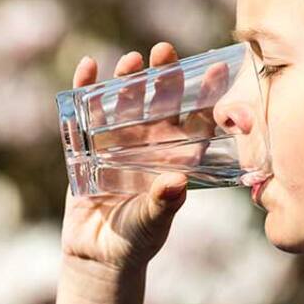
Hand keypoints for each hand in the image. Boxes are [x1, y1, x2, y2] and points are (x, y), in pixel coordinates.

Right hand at [61, 42, 194, 271]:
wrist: (98, 253)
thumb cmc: (136, 239)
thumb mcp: (151, 223)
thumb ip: (163, 204)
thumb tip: (176, 183)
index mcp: (175, 157)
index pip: (195, 121)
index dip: (207, 96)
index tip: (218, 69)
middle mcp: (150, 143)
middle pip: (159, 102)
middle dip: (163, 76)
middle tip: (164, 51)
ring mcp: (118, 141)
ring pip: (124, 102)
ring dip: (127, 79)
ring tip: (131, 60)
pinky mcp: (87, 145)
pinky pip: (86, 113)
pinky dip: (85, 89)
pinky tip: (89, 66)